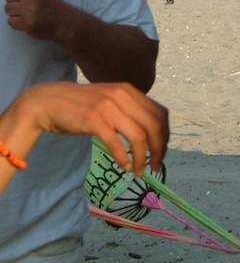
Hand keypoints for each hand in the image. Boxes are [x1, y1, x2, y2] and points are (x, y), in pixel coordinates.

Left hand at [3, 0, 65, 39]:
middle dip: (15, 0)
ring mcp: (29, 10)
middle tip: (27, 3)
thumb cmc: (49, 2)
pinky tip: (28, 20)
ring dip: (16, 11)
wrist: (63, 20)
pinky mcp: (27, 24)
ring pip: (8, 8)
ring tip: (28, 12)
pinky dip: (17, 22)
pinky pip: (11, 21)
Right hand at [17, 82, 168, 175]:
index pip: (161, 113)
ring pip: (138, 136)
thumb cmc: (83, 105)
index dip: (166, 135)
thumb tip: (154, 133)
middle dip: (159, 149)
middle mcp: (122, 96)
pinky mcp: (93, 120)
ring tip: (139, 171)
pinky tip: (125, 166)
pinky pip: (116, 143)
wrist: (49, 101)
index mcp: (130, 91)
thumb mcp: (112, 100)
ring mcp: (108, 107)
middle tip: (156, 166)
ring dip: (142, 158)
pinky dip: (124, 158)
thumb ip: (131, 110)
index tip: (162, 151)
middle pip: (154, 126)